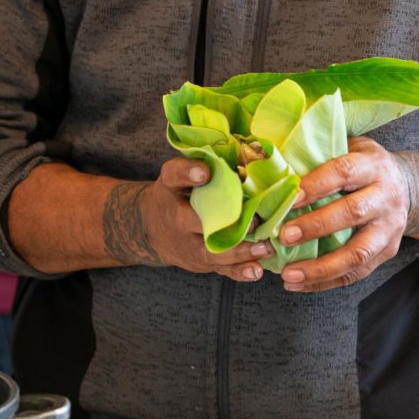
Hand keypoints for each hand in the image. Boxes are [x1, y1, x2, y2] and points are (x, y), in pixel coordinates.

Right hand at [101, 155, 271, 281]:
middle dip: (223, 223)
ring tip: (266, 247)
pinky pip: (219, 269)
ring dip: (240, 251)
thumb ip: (205, 161)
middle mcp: (175, 215)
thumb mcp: (181, 172)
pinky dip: (238, 272)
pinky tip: (257, 270)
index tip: (204, 172)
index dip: (188, 172)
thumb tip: (245, 147)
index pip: (175, 174)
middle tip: (254, 221)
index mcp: (170, 186)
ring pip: (211, 250)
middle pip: (193, 221)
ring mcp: (186, 242)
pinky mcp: (199, 261)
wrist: (151, 227)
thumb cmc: (179, 192)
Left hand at [277, 137, 418, 292]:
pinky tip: (300, 284)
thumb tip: (275, 166)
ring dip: (321, 268)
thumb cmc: (363, 164)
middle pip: (352, 214)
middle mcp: (386, 197)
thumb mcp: (350, 147)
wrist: (407, 186)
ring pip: (358, 253)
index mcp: (373, 165)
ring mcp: (389, 228)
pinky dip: (326, 281)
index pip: (344, 172)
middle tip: (283, 237)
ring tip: (288, 275)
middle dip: (315, 227)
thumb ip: (320, 154)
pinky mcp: (387, 251)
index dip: (316, 185)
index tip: (289, 197)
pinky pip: (357, 272)